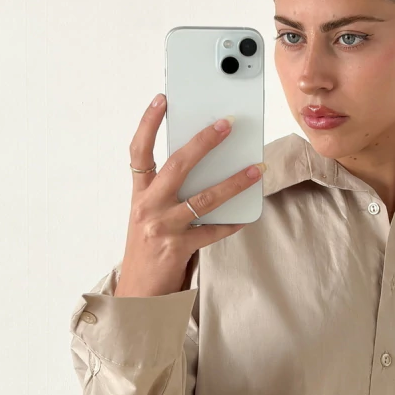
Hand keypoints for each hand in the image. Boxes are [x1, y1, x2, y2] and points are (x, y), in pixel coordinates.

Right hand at [115, 93, 264, 296]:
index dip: (149, 123)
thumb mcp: (149, 216)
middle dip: (203, 142)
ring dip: (233, 182)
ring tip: (255, 169)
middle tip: (226, 125)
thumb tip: (205, 168)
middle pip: (176, 165)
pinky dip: (232, 222)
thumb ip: (168, 193)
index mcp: (139, 195)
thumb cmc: (148, 251)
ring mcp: (162, 227)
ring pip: (203, 198)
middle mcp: (148, 207)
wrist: (138, 294)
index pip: (139, 151)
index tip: (162, 99)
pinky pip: (212, 231)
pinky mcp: (178, 248)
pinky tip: (248, 214)